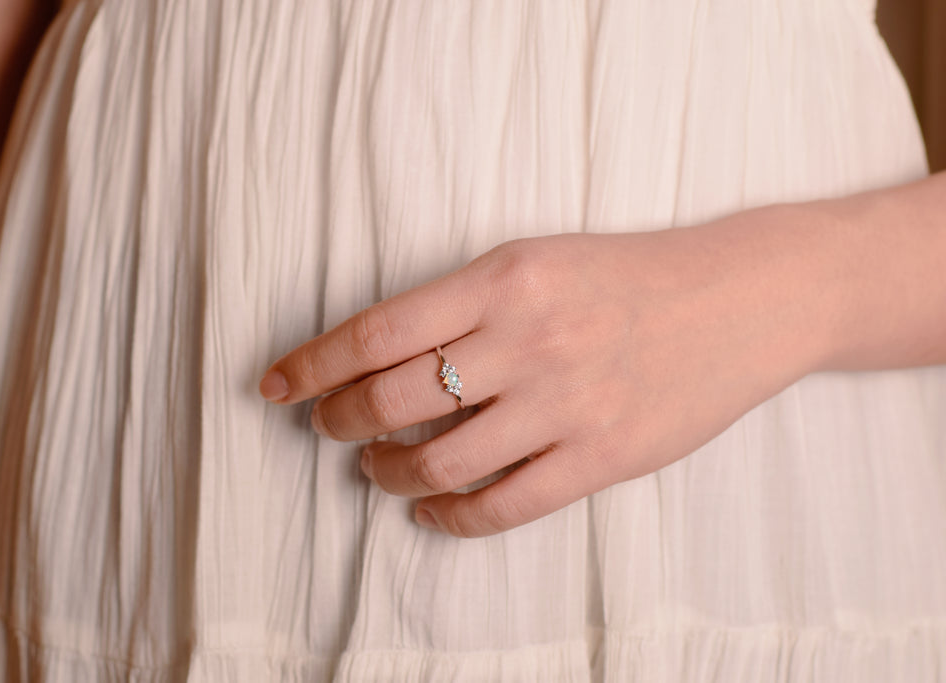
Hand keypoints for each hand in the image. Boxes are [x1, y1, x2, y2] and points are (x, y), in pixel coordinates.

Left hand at [258, 211, 821, 536]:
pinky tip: (431, 511)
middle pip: (392, 399)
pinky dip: (449, 517)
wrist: (743, 297)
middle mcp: (529, 340)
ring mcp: (568, 404)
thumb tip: (376, 358)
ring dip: (388, 473)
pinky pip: (503, 506)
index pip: (376, 331)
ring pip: (439, 460)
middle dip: (339, 421)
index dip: (312, 364)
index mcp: (503, 278)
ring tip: (378, 469)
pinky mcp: (604, 457)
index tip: (275, 385)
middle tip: (329, 427)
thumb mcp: (536, 259)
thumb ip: (462, 304)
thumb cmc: (629, 274)